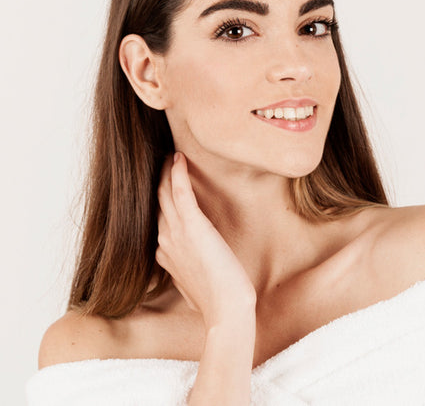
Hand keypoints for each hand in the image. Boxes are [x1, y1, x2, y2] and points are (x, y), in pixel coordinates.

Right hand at [156, 152, 255, 328]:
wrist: (227, 309)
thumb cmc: (218, 298)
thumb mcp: (197, 280)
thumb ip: (190, 267)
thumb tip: (194, 264)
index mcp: (165, 253)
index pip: (160, 219)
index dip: (161, 200)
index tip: (165, 184)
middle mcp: (165, 241)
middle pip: (158, 203)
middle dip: (160, 181)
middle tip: (162, 160)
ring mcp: (175, 234)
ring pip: (165, 194)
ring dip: (167, 172)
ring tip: (169, 155)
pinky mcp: (192, 227)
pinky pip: (180, 193)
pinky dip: (178, 174)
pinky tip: (179, 158)